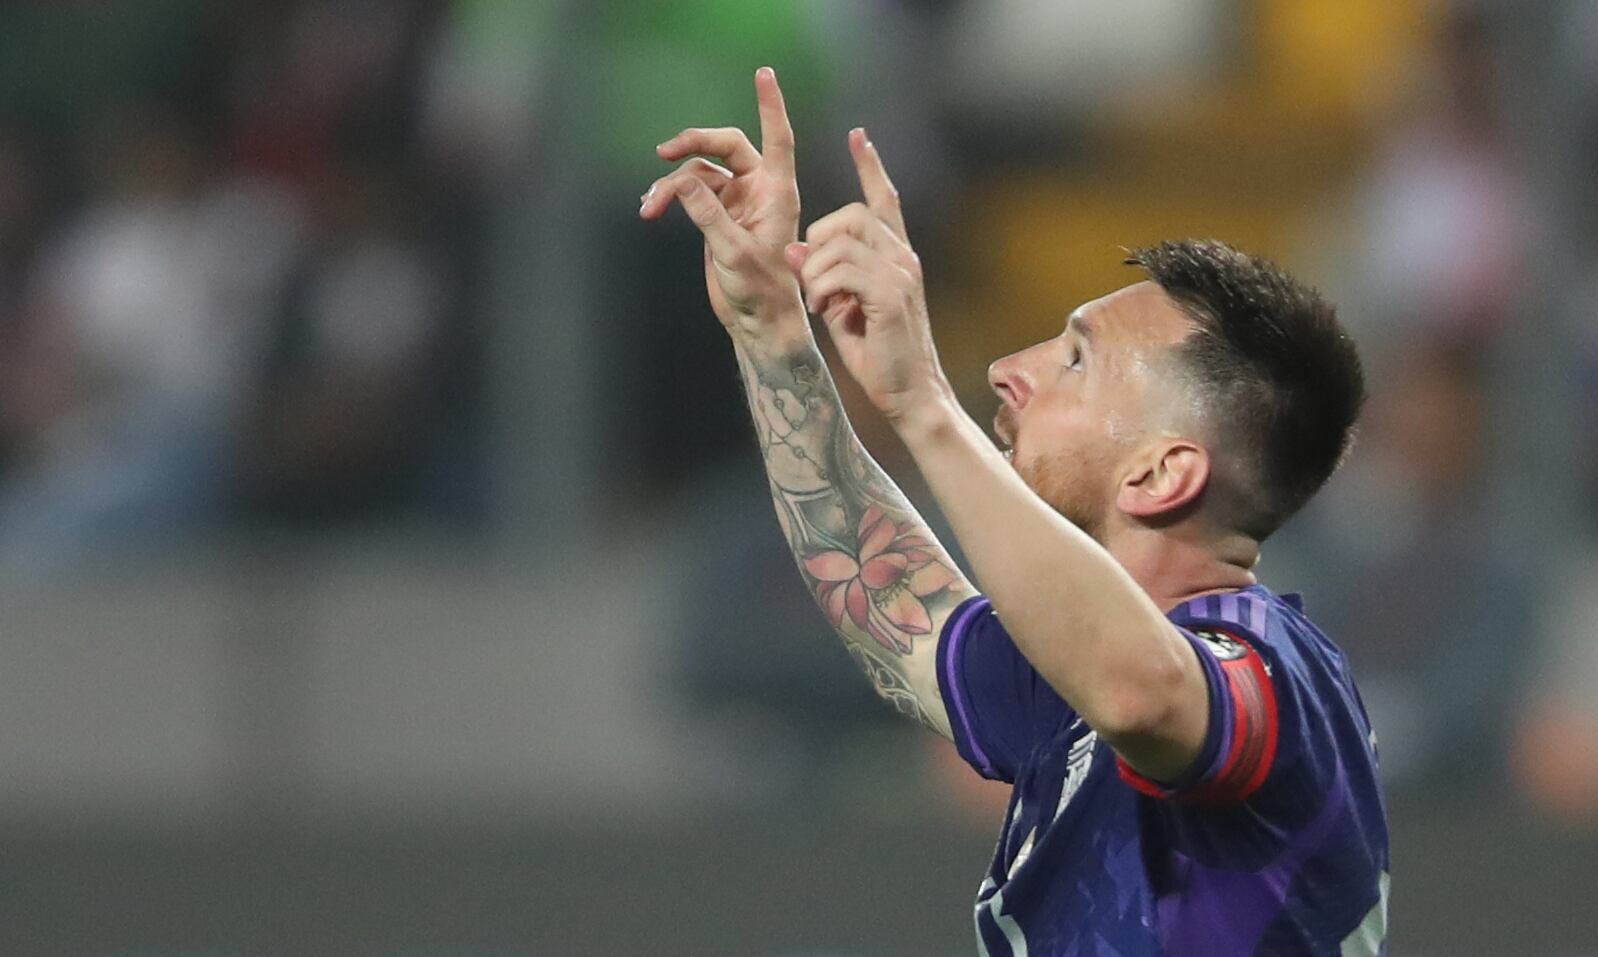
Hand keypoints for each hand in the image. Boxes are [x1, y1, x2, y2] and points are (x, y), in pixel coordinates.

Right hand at [639, 67, 805, 341]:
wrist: (757, 320)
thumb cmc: (763, 290)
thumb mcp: (735, 251)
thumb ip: (708, 214)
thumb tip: (681, 180)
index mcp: (777, 192)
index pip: (776, 138)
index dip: (771, 105)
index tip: (764, 74)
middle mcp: (759, 190)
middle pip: (725, 146)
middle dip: (692, 144)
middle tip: (663, 153)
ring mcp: (737, 201)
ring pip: (699, 171)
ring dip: (671, 184)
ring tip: (650, 206)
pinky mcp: (717, 216)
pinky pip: (688, 192)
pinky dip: (668, 196)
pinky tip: (650, 208)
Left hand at [792, 129, 953, 422]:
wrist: (909, 393)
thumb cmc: (878, 354)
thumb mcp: (842, 307)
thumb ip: (823, 275)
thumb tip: (795, 250)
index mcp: (894, 256)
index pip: (883, 200)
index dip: (870, 167)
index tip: (859, 136)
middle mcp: (902, 256)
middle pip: (848, 215)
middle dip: (818, 240)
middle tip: (813, 280)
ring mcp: (900, 273)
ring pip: (839, 242)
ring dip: (816, 273)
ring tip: (820, 303)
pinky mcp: (891, 294)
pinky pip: (841, 270)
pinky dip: (823, 289)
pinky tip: (826, 311)